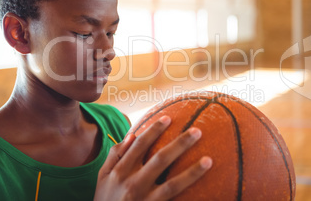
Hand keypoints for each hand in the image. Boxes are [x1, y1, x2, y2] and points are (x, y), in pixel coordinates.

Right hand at [94, 116, 212, 200]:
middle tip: (197, 131)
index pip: (140, 145)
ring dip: (192, 172)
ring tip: (208, 160)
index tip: (168, 118)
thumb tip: (131, 135)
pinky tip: (205, 190)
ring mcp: (146, 200)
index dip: (154, 130)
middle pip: (161, 159)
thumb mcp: (102, 177)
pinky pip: (173, 200)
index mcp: (120, 171)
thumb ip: (114, 155)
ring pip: (172, 184)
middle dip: (180, 144)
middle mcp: (133, 184)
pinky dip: (187, 191)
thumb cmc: (105, 199)